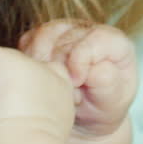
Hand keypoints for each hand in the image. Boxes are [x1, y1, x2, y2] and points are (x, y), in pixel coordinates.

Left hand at [0, 44, 77, 143]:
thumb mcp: (39, 130)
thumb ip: (32, 112)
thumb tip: (9, 110)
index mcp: (62, 92)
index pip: (41, 78)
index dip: (21, 92)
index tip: (14, 117)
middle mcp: (50, 74)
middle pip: (15, 72)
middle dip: (0, 93)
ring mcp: (30, 64)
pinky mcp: (8, 60)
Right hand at [19, 20, 137, 138]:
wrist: (85, 114)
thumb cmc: (103, 105)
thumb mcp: (112, 102)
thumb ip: (107, 84)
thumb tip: (94, 70)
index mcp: (114, 41)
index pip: (96, 39)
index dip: (82, 60)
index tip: (77, 82)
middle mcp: (88, 30)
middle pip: (65, 39)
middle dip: (60, 70)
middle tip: (66, 93)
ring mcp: (64, 29)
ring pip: (43, 37)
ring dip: (42, 66)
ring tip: (53, 87)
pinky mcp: (41, 35)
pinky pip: (28, 42)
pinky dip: (30, 63)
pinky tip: (41, 80)